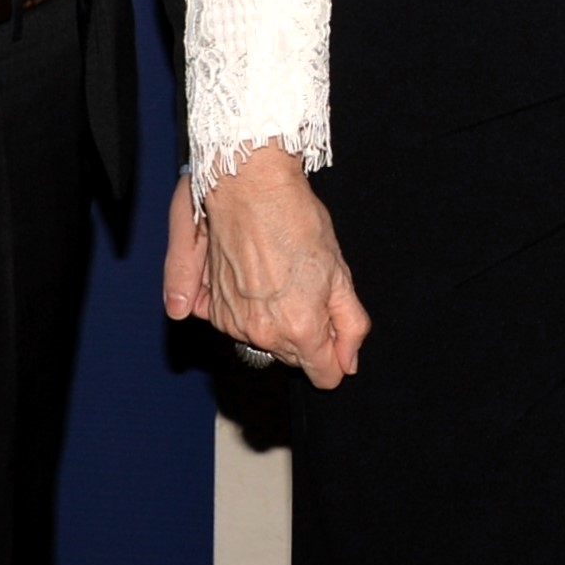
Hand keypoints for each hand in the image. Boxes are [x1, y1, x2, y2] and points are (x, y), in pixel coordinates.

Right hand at [178, 146, 371, 387]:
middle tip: (309, 290)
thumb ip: (350, 324)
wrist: (250, 190)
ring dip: (278, 323)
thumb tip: (349, 361)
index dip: (335, 358)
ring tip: (282, 278)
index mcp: (300, 328)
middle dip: (308, 335)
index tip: (335, 335)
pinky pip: (241, 326)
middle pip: (295, 358)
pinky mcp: (214, 310)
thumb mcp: (340, 272)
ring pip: (267, 343)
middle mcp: (262, 334)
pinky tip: (259, 278)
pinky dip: (251, 311)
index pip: (324, 375)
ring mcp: (234, 323)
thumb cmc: (297, 221)